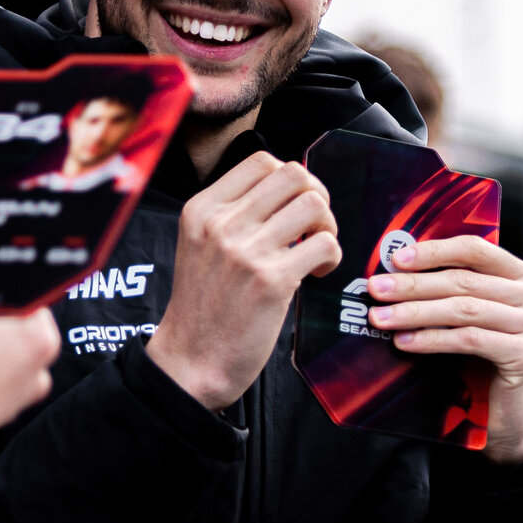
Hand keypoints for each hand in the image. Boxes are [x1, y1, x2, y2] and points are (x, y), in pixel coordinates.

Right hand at [146, 150, 340, 410]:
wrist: (190, 362)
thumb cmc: (203, 305)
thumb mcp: (200, 244)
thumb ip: (232, 214)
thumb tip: (287, 188)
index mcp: (202, 209)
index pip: (261, 160)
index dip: (291, 178)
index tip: (294, 206)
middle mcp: (221, 223)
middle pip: (293, 174)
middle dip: (316, 194)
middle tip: (315, 225)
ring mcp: (246, 251)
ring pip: (313, 203)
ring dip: (328, 225)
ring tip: (316, 251)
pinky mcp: (272, 280)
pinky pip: (325, 244)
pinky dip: (332, 257)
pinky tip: (316, 273)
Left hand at [366, 238, 522, 464]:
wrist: (504, 415)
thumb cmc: (481, 360)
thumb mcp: (469, 315)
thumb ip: (449, 289)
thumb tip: (395, 270)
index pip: (475, 250)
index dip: (433, 252)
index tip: (396, 259)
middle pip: (465, 281)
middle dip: (414, 285)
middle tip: (377, 289)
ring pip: (464, 309)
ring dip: (416, 312)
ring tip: (382, 318)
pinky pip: (470, 339)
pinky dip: (432, 339)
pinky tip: (405, 342)